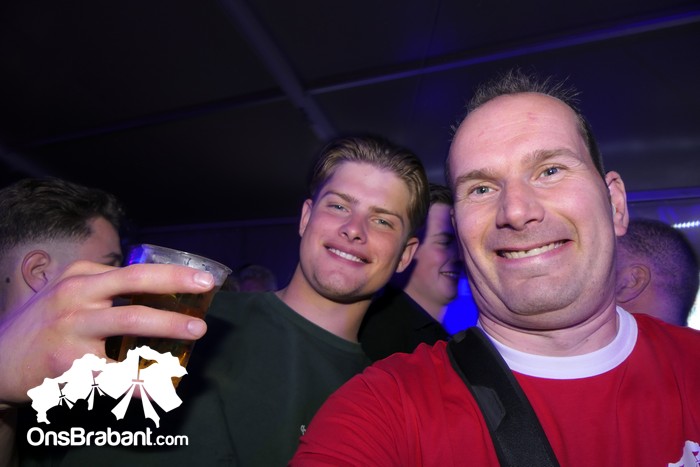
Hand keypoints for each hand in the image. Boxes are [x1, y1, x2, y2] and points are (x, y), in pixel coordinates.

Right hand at [0, 260, 211, 404]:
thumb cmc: (42, 324)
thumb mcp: (66, 292)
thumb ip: (103, 286)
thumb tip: (157, 290)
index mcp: (80, 277)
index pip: (135, 271)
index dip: (172, 274)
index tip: (202, 279)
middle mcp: (75, 296)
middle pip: (135, 284)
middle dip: (177, 286)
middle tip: (207, 292)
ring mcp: (72, 328)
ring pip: (132, 321)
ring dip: (170, 326)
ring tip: (196, 332)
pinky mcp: (68, 363)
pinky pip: (115, 372)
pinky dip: (142, 380)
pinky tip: (161, 385)